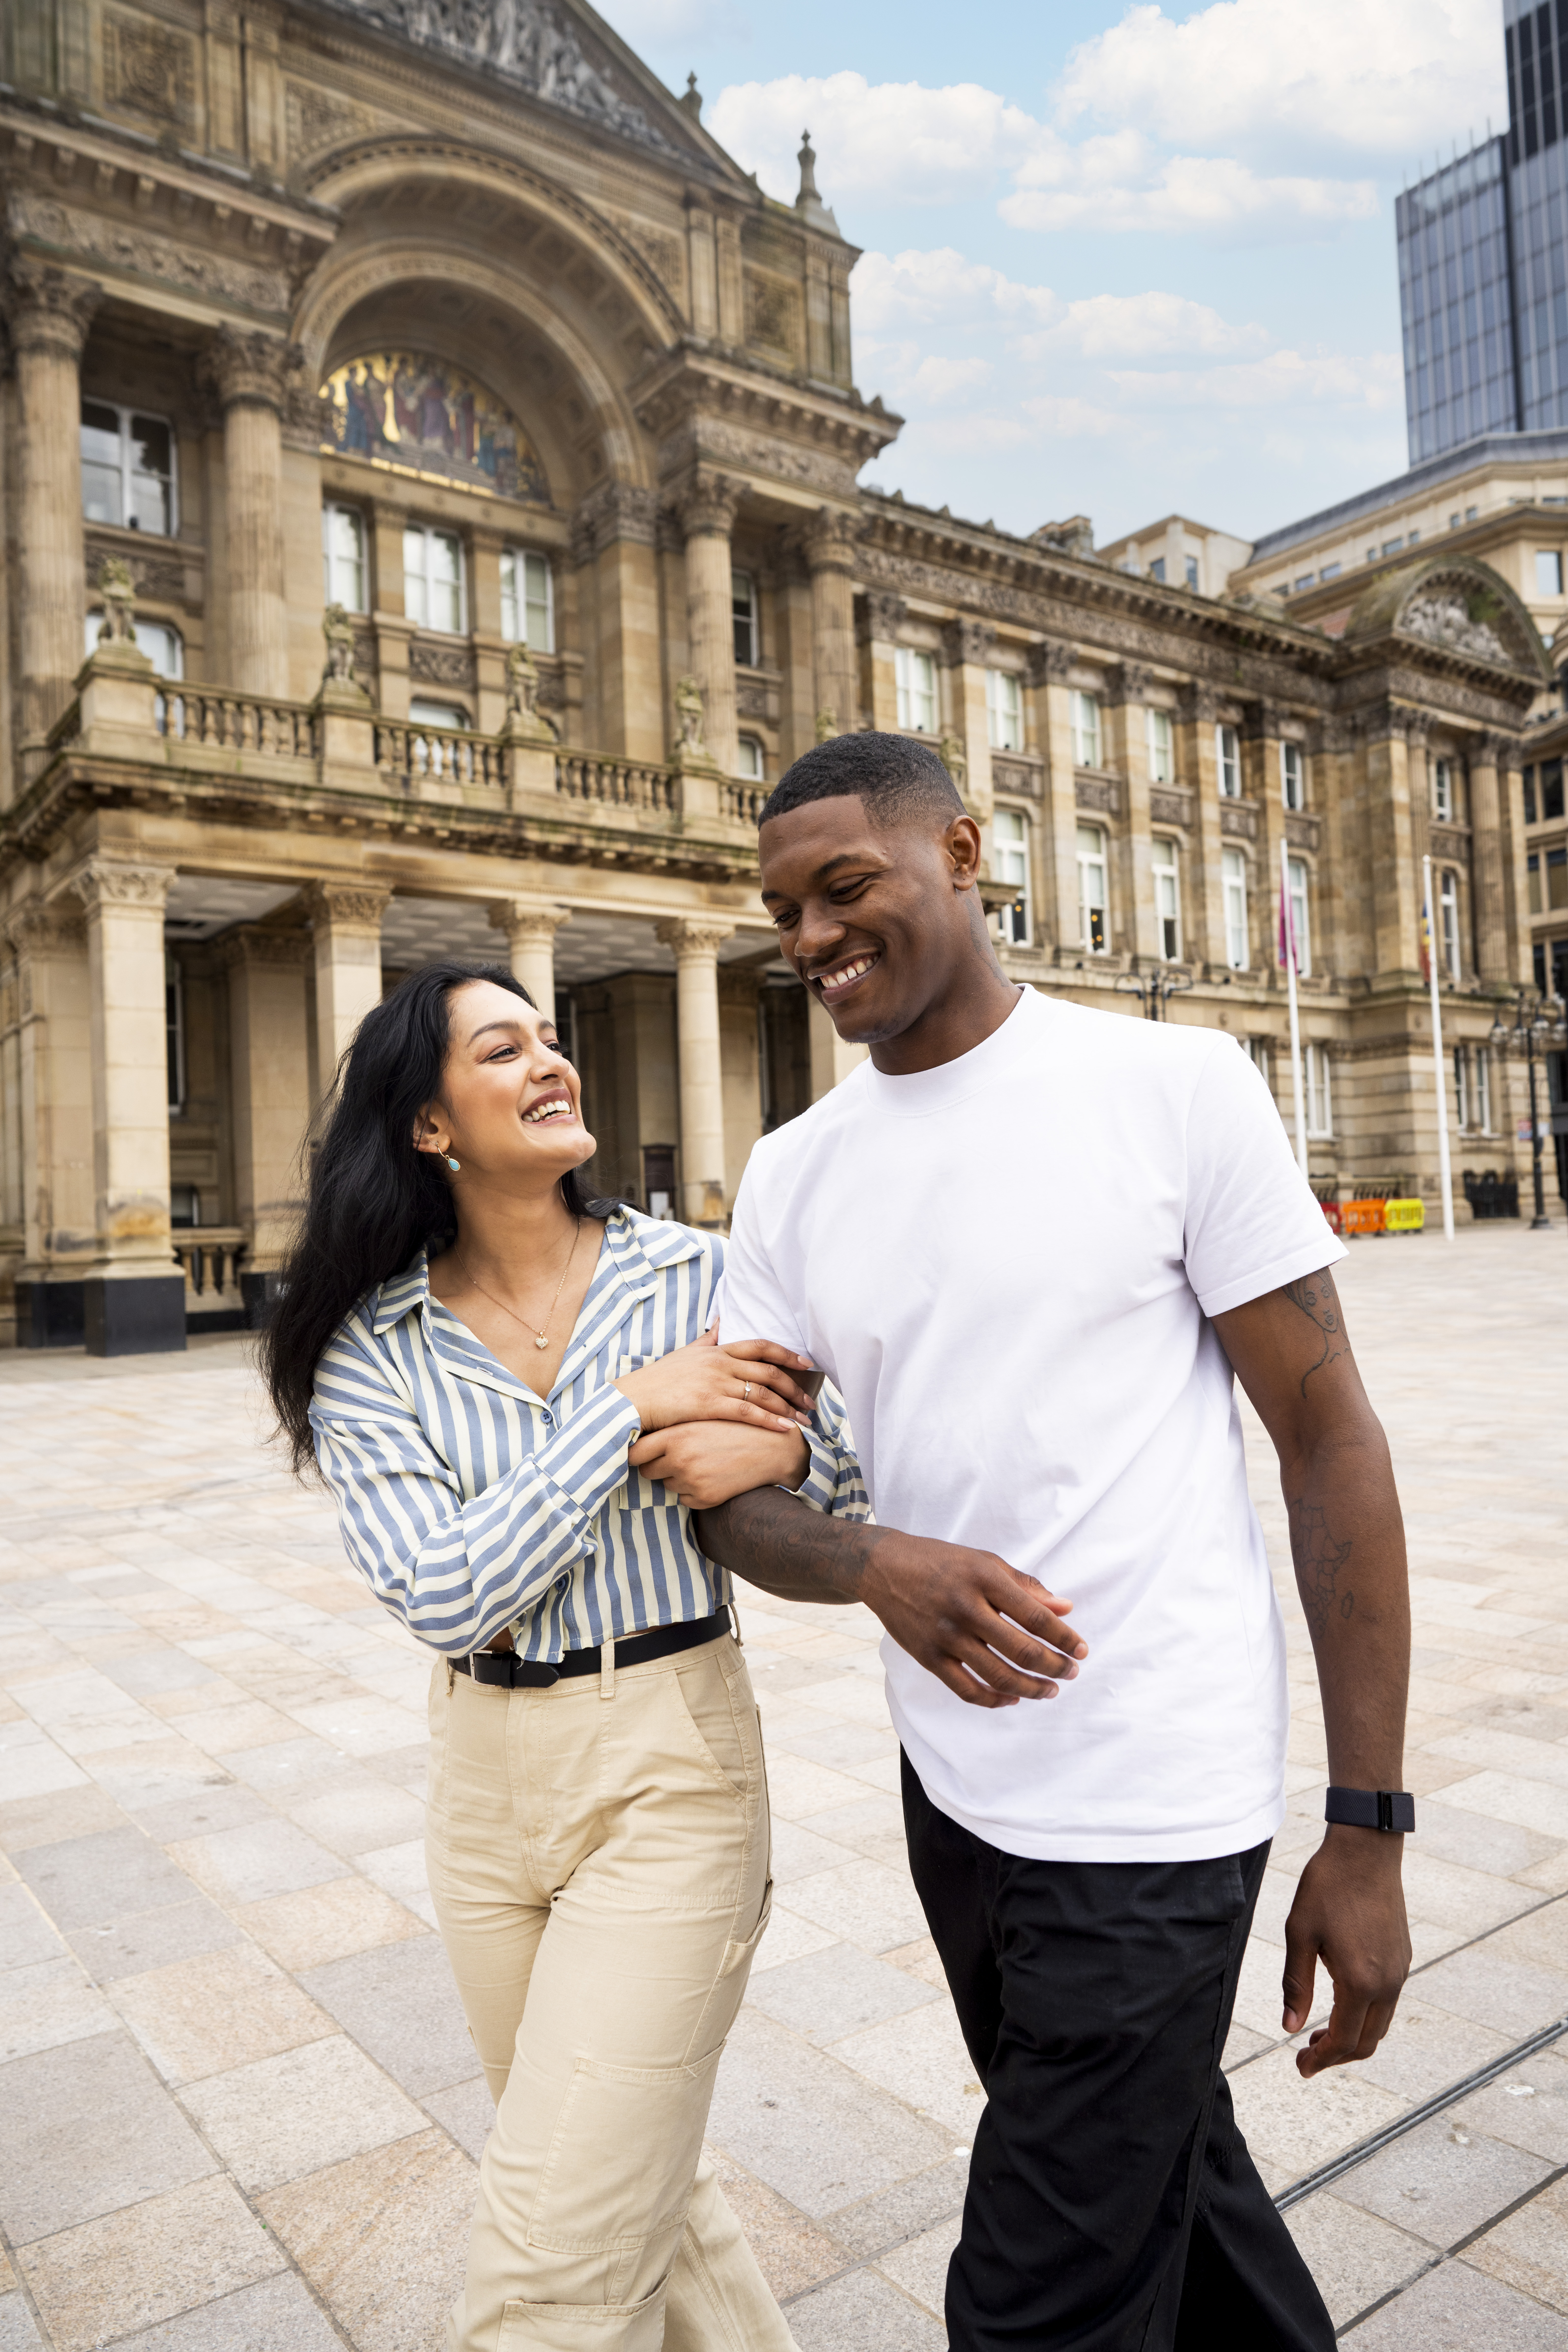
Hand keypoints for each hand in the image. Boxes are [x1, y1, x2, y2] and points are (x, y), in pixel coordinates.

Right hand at [613, 1330, 816, 1434]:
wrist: (632, 1400)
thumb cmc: (657, 1381)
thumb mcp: (684, 1354)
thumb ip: (706, 1339)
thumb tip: (719, 1320)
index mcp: (716, 1350)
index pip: (759, 1346)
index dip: (786, 1353)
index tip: (807, 1363)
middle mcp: (719, 1363)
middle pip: (767, 1370)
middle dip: (794, 1386)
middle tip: (811, 1401)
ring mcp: (714, 1383)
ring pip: (761, 1391)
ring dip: (787, 1406)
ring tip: (805, 1420)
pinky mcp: (708, 1404)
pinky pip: (746, 1411)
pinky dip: (769, 1420)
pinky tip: (785, 1429)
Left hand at [629, 1422, 808, 1510]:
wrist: (773, 1447)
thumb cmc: (736, 1425)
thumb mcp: (704, 1415)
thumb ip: (674, 1424)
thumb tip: (643, 1431)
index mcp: (676, 1435)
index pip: (635, 1452)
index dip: (634, 1452)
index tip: (637, 1450)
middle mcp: (680, 1460)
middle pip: (647, 1470)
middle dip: (657, 1465)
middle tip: (675, 1456)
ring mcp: (692, 1481)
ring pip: (667, 1484)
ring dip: (678, 1477)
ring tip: (702, 1461)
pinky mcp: (705, 1499)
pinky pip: (684, 1499)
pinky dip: (693, 1491)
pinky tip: (712, 1475)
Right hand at [859, 1529, 1086, 1707]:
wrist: (884, 1567)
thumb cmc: (942, 1562)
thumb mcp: (986, 1562)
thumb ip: (1026, 1586)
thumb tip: (1065, 1609)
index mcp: (983, 1578)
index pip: (1035, 1616)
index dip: (1064, 1637)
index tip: (1082, 1650)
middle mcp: (965, 1608)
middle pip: (1021, 1650)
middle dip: (1055, 1667)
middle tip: (1071, 1673)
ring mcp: (945, 1636)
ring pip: (997, 1676)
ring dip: (1031, 1688)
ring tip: (1050, 1691)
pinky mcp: (928, 1656)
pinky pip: (966, 1690)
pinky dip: (993, 1700)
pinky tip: (1012, 1698)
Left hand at [1282, 1827, 1409, 2075]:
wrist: (1365, 1852)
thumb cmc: (1327, 1887)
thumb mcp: (1299, 1934)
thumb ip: (1296, 1984)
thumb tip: (1289, 2027)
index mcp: (1360, 1981)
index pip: (1344, 2041)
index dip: (1321, 2060)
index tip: (1300, 2067)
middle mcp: (1387, 1983)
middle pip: (1367, 2042)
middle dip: (1336, 2055)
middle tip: (1306, 2056)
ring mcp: (1400, 1971)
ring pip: (1380, 2025)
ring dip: (1352, 2037)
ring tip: (1320, 2033)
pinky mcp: (1403, 1958)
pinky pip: (1387, 2002)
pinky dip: (1365, 2015)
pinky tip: (1341, 2004)